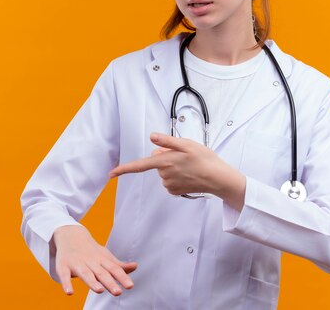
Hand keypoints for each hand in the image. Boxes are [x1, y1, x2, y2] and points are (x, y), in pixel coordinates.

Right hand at [53, 225, 136, 295]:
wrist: (70, 234)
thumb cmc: (91, 250)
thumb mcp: (105, 256)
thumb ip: (119, 265)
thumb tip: (135, 267)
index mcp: (102, 260)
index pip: (114, 269)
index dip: (122, 277)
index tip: (130, 286)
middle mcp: (90, 262)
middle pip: (101, 273)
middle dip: (109, 282)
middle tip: (118, 292)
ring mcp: (77, 263)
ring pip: (85, 274)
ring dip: (92, 282)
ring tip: (100, 290)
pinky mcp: (63, 266)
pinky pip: (64, 275)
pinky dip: (66, 283)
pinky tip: (69, 292)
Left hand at [110, 133, 244, 206]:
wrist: (218, 178)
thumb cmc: (204, 159)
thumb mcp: (187, 144)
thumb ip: (167, 141)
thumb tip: (152, 137)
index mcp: (164, 162)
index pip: (139, 165)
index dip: (123, 169)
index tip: (111, 173)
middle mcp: (164, 175)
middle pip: (157, 163)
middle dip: (166, 158)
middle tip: (184, 156)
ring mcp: (169, 185)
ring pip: (164, 172)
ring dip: (173, 167)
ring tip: (190, 165)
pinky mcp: (175, 191)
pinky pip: (170, 181)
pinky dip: (177, 177)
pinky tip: (189, 175)